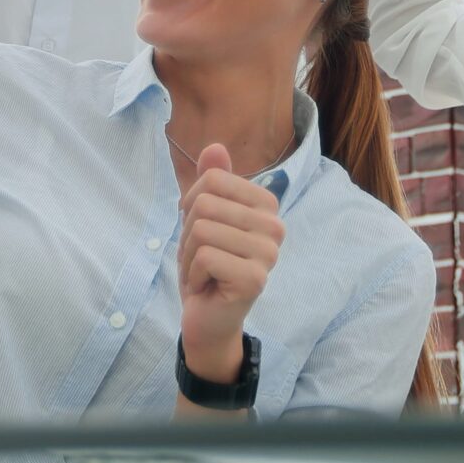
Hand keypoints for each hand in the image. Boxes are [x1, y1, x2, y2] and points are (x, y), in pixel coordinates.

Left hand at [177, 145, 285, 378]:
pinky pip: (204, 256)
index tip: (201, 231)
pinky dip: (193, 273)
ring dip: (189, 256)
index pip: (213, 179)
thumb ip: (212, 180)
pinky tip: (206, 286)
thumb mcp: (202, 216)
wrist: (207, 316)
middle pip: (205, 203)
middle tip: (201, 257)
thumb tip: (214, 146)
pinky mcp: (255, 279)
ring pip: (201, 230)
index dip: (192, 204)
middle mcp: (275, 227)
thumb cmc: (207, 263)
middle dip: (188, 233)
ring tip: (204, 272)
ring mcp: (268, 254)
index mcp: (266, 206)